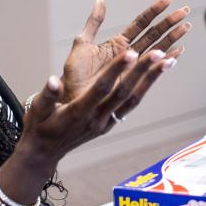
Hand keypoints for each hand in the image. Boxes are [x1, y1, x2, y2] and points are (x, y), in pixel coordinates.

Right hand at [19, 47, 176, 165]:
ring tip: (168, 60)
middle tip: (160, 52)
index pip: (102, 88)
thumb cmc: (39, 127)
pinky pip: (131, 104)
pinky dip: (145, 88)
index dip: (117, 70)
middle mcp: (96, 119)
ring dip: (151, 79)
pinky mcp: (109, 123)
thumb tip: (53, 80)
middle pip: (124, 92)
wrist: (44, 153)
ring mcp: (105, 123)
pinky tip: (156, 75)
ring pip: (133, 99)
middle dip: (142, 71)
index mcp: (78, 112)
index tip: (131, 52)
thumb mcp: (37, 110)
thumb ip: (47, 96)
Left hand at [60, 0, 189, 105]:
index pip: (141, 22)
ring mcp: (133, 67)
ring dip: (172, 38)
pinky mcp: (134, 81)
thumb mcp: (82, 43)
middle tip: (186, 10)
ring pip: (157, 49)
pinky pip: (153, 69)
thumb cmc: (75, 74)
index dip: (155, 10)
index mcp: (118, 43)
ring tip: (186, 27)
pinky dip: (166, 61)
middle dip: (170, 22)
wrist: (72, 98)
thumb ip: (94, 21)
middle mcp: (129, 54)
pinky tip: (178, 53)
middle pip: (154, 34)